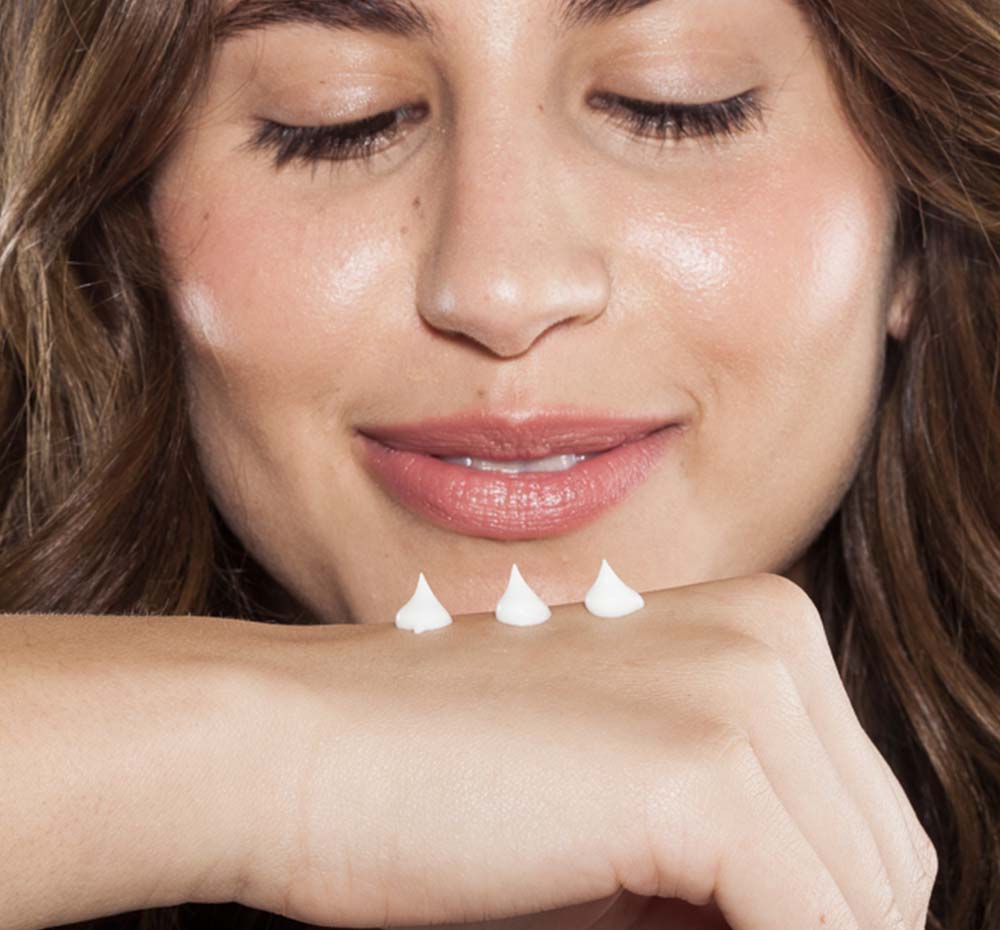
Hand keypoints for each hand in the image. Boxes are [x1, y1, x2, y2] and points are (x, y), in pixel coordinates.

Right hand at [226, 573, 936, 928]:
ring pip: (863, 902)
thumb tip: (821, 918)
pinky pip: (810, 929)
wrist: (301, 743)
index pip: (867, 822)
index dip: (818, 912)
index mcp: (762, 628)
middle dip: (811, 928)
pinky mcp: (698, 774)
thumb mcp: (627, 801)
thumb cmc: (448, 781)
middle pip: (883, 864)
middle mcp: (770, 639)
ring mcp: (739, 697)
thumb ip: (740, 846)